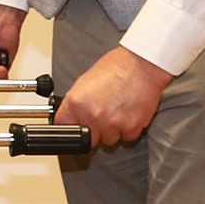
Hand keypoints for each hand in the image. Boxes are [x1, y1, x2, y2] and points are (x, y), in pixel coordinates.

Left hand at [53, 45, 172, 146]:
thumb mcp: (84, 82)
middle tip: (103, 116)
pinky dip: (128, 129)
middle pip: (90, 139)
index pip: (63, 126)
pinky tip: (129, 114)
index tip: (75, 127)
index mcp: (76, 103)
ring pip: (109, 140)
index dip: (71, 127)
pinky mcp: (132, 126)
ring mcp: (112, 123)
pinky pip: (127, 137)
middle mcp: (93, 115)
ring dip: (113, 130)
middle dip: (95, 131)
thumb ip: (76, 103)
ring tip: (118, 111)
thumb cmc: (115, 68)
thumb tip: (73, 117)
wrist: (141, 64)